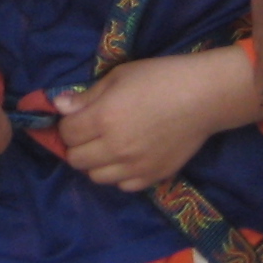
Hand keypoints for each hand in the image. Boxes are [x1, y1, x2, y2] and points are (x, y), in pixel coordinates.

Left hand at [52, 47, 261, 192]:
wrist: (203, 97)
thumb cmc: (159, 78)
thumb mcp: (119, 76)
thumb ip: (87, 96)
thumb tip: (58, 107)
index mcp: (103, 119)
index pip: (66, 134)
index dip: (68, 125)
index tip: (78, 117)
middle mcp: (115, 148)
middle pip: (76, 160)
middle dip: (77, 145)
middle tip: (90, 133)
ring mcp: (135, 167)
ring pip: (97, 177)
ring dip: (96, 162)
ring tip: (108, 146)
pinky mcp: (153, 177)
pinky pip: (123, 186)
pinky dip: (120, 174)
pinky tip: (129, 157)